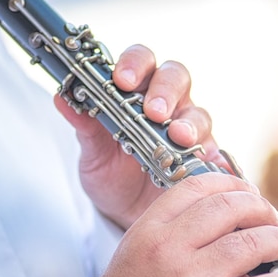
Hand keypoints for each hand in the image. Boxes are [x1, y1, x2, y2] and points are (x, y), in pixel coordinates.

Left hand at [54, 44, 223, 229]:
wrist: (125, 215)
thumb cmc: (111, 177)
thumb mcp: (93, 154)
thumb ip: (84, 126)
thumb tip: (62, 97)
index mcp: (137, 93)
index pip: (141, 62)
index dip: (134, 65)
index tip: (122, 81)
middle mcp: (167, 105)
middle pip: (177, 78)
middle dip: (166, 91)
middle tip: (153, 112)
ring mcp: (190, 131)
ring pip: (199, 113)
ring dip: (190, 124)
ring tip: (179, 139)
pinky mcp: (205, 159)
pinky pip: (216, 153)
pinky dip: (212, 157)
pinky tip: (207, 165)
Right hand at [90, 173, 277, 276]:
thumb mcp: (137, 252)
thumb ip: (173, 231)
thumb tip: (222, 218)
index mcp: (150, 229)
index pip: (197, 188)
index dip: (231, 184)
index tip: (248, 192)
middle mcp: (169, 247)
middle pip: (228, 208)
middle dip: (261, 208)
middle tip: (274, 217)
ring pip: (249, 243)